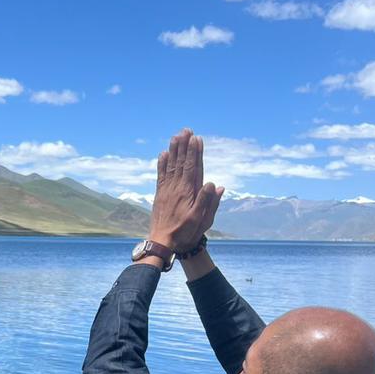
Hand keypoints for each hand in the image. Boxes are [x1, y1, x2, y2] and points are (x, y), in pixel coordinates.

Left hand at [148, 129, 224, 252]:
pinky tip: (163, 154)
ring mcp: (166, 191)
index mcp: (187, 193)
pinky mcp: (159, 195)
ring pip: (170, 166)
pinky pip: (160, 176)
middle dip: (184, 146)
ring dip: (174, 150)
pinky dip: (162, 164)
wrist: (162, 243)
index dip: (195, 152)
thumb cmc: (184, 233)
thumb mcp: (200, 220)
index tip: (196, 139)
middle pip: (181, 162)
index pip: (193, 168)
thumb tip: (215, 185)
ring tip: (176, 136)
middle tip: (186, 130)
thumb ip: (207, 202)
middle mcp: (176, 188)